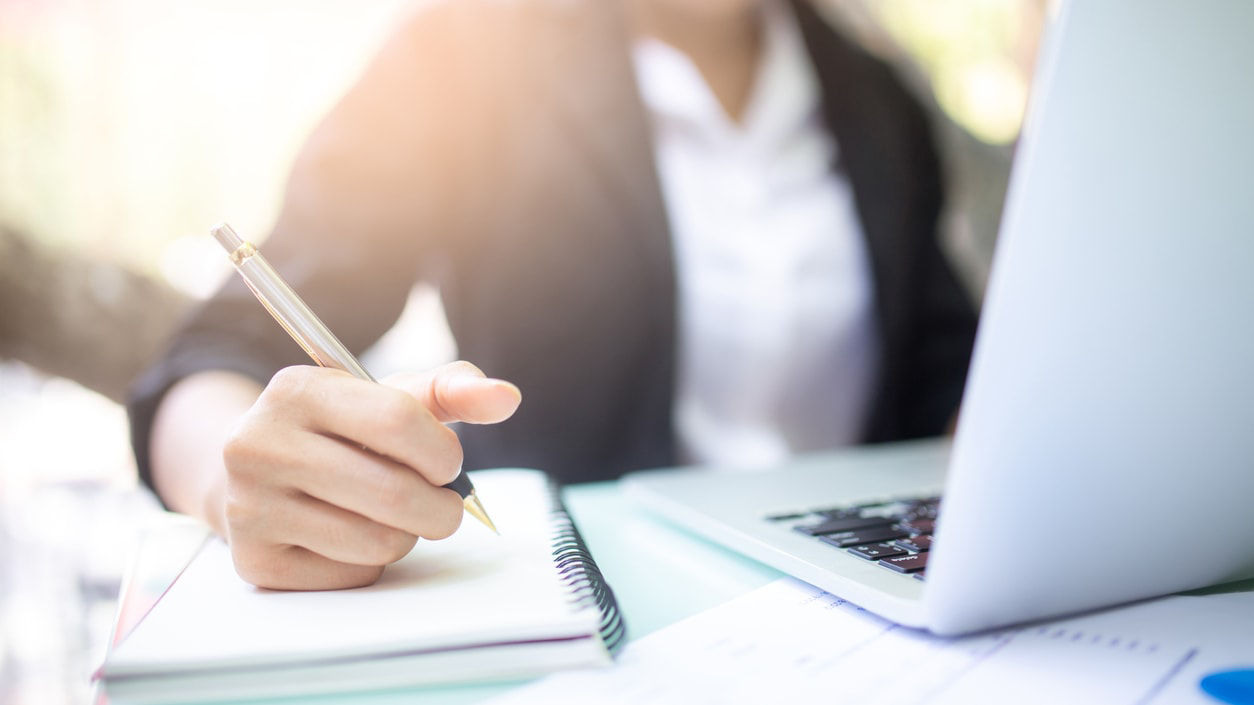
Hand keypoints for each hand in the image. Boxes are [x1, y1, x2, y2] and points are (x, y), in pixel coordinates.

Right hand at [220, 361, 520, 589]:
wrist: (261, 474)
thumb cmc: (342, 432)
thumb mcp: (389, 398)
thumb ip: (452, 391)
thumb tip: (506, 397)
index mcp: (297, 390)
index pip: (398, 421)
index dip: (442, 452)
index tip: (447, 464)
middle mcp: (258, 445)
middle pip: (394, 492)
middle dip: (441, 507)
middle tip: (443, 504)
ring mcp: (249, 506)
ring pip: (378, 541)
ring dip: (407, 535)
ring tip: (392, 515)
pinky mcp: (255, 561)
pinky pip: (353, 575)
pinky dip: (371, 562)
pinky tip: (351, 535)